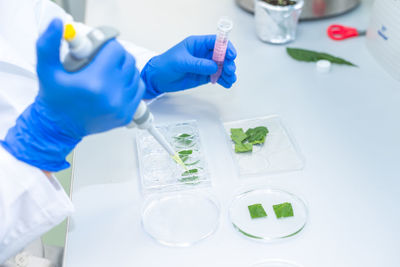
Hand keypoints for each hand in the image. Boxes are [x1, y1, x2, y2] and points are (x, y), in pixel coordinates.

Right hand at [0, 19, 143, 170]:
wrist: (59, 127)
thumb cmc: (55, 99)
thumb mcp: (47, 69)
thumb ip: (49, 44)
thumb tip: (58, 25)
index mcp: (95, 82)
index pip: (116, 50)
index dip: (107, 46)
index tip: (99, 49)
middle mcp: (111, 95)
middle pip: (128, 61)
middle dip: (116, 56)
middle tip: (102, 60)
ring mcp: (121, 106)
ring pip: (135, 74)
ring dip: (124, 69)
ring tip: (108, 72)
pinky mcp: (126, 114)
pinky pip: (139, 90)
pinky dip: (131, 84)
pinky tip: (116, 84)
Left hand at [141, 35, 236, 97]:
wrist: (158, 78)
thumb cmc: (166, 64)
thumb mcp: (181, 62)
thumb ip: (198, 64)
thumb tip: (214, 66)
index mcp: (197, 44)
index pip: (216, 42)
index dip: (226, 47)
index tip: (231, 55)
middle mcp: (203, 53)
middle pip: (222, 55)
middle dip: (228, 62)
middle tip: (229, 71)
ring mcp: (205, 65)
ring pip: (221, 67)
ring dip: (227, 72)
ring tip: (230, 80)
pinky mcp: (204, 76)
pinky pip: (217, 76)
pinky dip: (223, 80)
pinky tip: (227, 84)